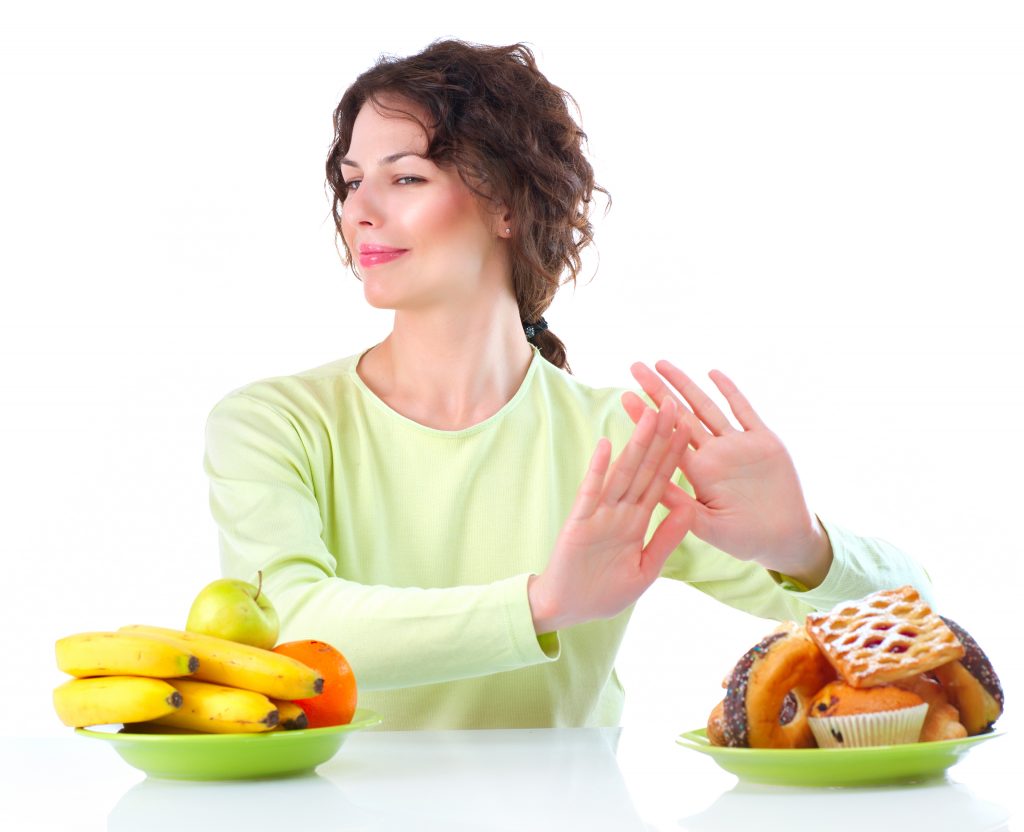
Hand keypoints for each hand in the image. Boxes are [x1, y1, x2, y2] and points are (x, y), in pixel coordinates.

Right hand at [528, 398, 694, 633]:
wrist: (568, 610)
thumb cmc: (604, 593)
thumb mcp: (645, 569)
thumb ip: (666, 539)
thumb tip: (690, 507)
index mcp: (638, 521)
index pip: (661, 481)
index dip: (674, 454)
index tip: (689, 427)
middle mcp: (621, 511)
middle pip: (644, 468)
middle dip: (660, 437)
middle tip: (673, 404)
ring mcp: (599, 513)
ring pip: (622, 472)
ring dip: (635, 444)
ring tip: (648, 414)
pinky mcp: (579, 521)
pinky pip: (590, 491)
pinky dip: (597, 469)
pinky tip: (604, 444)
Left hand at [621, 361, 831, 586]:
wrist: (785, 539)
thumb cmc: (744, 539)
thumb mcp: (708, 527)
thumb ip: (682, 506)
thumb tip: (651, 488)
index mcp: (698, 473)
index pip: (665, 440)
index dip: (646, 419)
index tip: (625, 397)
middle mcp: (714, 454)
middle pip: (680, 416)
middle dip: (658, 391)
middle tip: (635, 367)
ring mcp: (738, 445)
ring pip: (707, 407)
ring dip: (686, 385)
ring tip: (662, 363)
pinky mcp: (764, 441)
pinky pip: (745, 411)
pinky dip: (731, 392)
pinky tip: (713, 373)